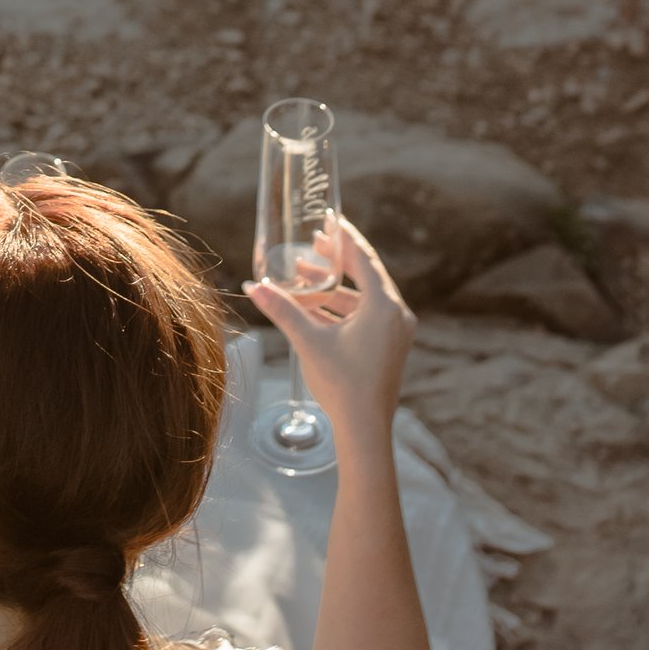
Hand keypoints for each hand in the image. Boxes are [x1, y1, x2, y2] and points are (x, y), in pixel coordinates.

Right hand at [244, 214, 414, 439]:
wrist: (365, 429)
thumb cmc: (342, 383)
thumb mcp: (309, 341)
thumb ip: (283, 310)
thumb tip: (252, 286)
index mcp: (384, 305)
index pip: (363, 258)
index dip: (344, 237)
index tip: (329, 220)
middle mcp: (396, 314)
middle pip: (365, 275)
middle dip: (336, 261)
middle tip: (313, 245)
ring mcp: (396, 332)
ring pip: (363, 298)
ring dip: (334, 289)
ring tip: (304, 279)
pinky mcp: (390, 347)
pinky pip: (366, 316)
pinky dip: (342, 309)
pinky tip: (315, 309)